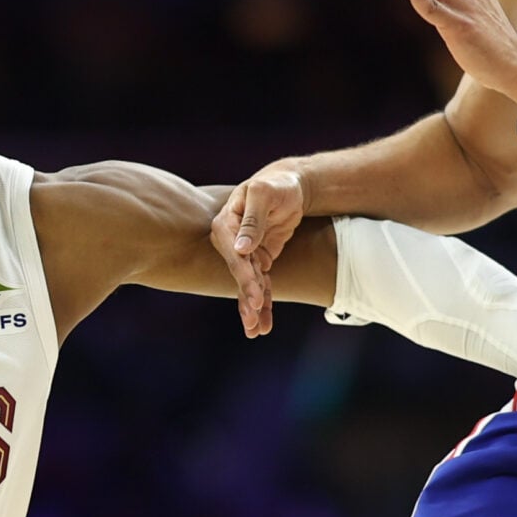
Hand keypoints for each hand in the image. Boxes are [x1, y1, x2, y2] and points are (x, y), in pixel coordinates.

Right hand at [211, 165, 306, 337]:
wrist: (290, 187)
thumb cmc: (276, 185)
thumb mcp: (265, 194)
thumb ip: (252, 220)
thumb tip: (241, 249)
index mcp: (226, 224)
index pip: (234, 255)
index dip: (244, 277)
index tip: (255, 297)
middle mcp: (231, 241)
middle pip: (239, 274)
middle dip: (247, 299)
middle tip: (253, 322)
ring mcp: (244, 253)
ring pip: (248, 284)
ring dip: (253, 308)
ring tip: (257, 331)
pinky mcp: (258, 260)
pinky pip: (260, 284)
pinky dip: (264, 303)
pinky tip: (264, 324)